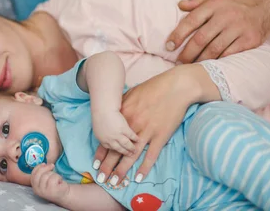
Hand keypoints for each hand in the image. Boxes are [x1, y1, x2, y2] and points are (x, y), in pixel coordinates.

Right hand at [31, 163, 69, 203]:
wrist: (64, 194)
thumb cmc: (54, 185)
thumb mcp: (46, 180)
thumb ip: (42, 173)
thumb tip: (44, 164)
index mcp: (34, 187)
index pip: (33, 175)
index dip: (38, 167)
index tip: (44, 163)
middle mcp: (37, 190)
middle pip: (38, 174)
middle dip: (46, 168)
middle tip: (52, 165)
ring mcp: (44, 191)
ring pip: (46, 175)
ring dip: (53, 174)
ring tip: (57, 178)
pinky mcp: (52, 191)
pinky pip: (53, 178)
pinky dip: (58, 177)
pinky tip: (60, 181)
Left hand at [92, 109, 137, 155]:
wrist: (103, 109)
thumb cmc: (100, 115)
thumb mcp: (98, 128)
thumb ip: (104, 134)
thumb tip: (108, 137)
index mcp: (103, 140)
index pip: (111, 148)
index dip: (117, 150)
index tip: (122, 151)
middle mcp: (111, 140)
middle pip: (120, 149)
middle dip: (126, 153)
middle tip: (131, 155)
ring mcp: (118, 135)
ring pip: (126, 144)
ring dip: (132, 148)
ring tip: (135, 150)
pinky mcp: (124, 129)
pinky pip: (131, 136)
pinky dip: (135, 139)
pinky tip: (138, 140)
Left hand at [94, 67, 197, 184]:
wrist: (175, 87)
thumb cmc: (153, 88)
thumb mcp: (131, 94)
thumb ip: (121, 107)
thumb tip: (113, 115)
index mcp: (124, 116)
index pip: (109, 138)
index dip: (102, 153)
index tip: (95, 166)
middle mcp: (132, 126)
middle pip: (117, 150)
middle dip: (108, 167)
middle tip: (102, 179)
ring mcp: (147, 132)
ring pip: (131, 156)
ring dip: (122, 171)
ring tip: (116, 183)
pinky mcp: (161, 136)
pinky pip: (151, 155)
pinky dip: (144, 168)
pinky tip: (138, 178)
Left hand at [166, 0, 269, 62]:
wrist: (268, 4)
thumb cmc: (237, 0)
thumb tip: (180, 5)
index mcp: (215, 4)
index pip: (191, 21)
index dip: (178, 35)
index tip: (169, 46)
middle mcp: (226, 16)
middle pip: (201, 39)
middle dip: (187, 53)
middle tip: (179, 61)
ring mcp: (239, 29)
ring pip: (214, 49)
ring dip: (200, 60)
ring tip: (191, 66)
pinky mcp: (250, 40)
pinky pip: (230, 54)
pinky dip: (218, 61)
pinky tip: (210, 65)